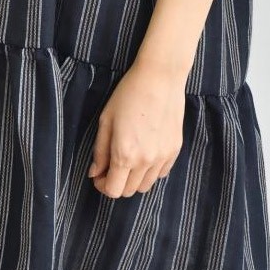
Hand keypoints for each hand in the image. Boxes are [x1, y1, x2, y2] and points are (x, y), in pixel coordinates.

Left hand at [87, 59, 186, 198]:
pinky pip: (161, 174)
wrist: (160, 79)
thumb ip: (100, 151)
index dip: (101, 186)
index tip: (98, 175)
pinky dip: (150, 171)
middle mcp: (145, 161)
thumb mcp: (106, 121)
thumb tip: (94, 172)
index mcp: (124, 154)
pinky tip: (144, 154)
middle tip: (110, 167)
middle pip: (129, 191)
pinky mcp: (175, 150)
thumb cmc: (128, 95)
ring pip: (146, 186)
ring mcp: (163, 157)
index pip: (113, 190)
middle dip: (116, 183)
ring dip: (133, 179)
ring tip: (127, 160)